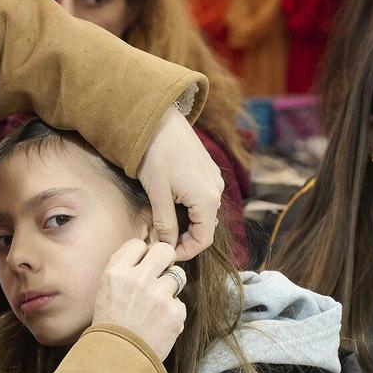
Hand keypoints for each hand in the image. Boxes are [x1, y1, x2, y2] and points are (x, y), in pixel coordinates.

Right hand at [91, 239, 186, 361]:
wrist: (117, 361)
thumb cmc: (110, 326)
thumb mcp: (106, 291)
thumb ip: (123, 270)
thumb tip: (145, 254)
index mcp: (117, 272)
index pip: (138, 244)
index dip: (143, 254)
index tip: (142, 265)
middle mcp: (138, 279)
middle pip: (164, 250)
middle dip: (165, 260)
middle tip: (160, 274)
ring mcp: (159, 295)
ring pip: (177, 276)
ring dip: (169, 289)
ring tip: (156, 307)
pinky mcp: (175, 312)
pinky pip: (180, 303)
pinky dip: (172, 313)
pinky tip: (159, 324)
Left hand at [136, 108, 222, 261]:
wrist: (159, 119)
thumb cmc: (156, 155)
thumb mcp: (157, 194)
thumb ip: (165, 224)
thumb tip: (164, 247)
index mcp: (207, 199)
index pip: (203, 240)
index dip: (185, 252)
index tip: (165, 253)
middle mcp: (217, 190)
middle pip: (205, 228)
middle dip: (185, 239)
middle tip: (161, 241)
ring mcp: (214, 179)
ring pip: (204, 214)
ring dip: (186, 224)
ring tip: (164, 225)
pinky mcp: (208, 171)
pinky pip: (203, 199)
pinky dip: (189, 209)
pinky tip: (171, 206)